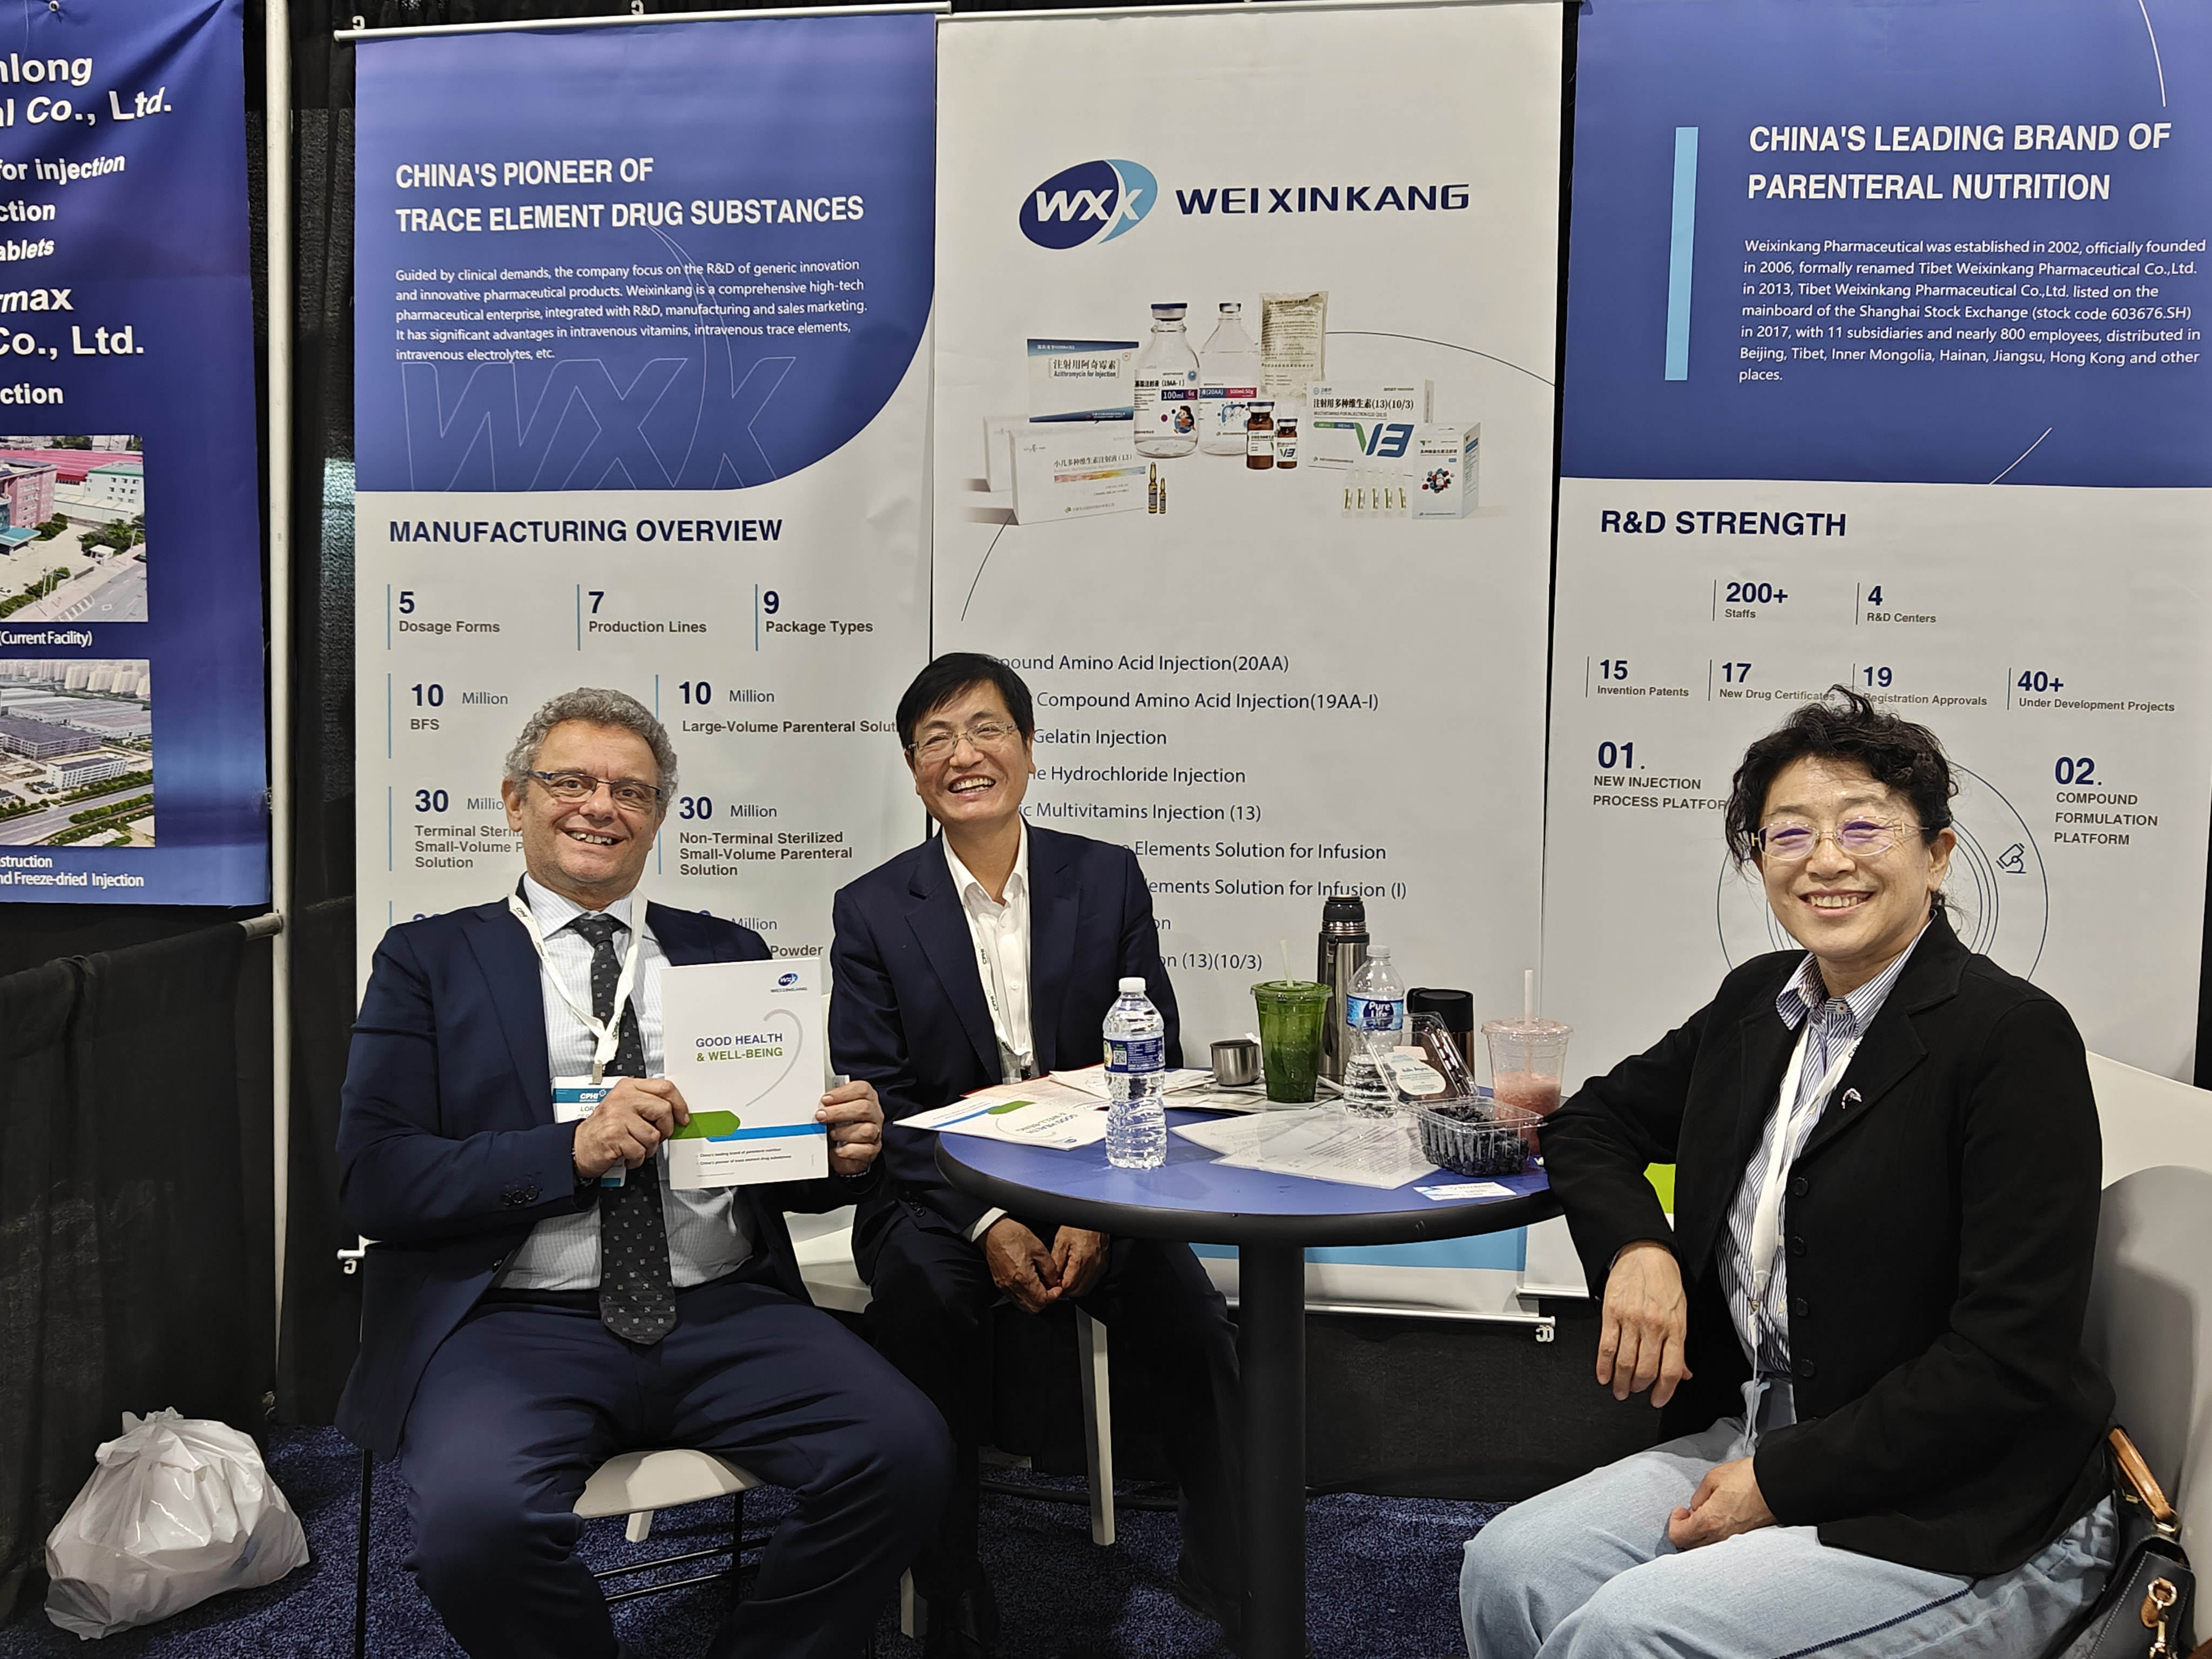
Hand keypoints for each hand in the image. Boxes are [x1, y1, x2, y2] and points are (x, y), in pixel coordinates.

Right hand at [572, 1077, 688, 1178]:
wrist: (578, 1146)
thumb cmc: (603, 1128)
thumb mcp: (624, 1106)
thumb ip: (646, 1103)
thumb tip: (676, 1110)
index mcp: (628, 1087)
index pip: (665, 1087)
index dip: (679, 1104)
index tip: (682, 1117)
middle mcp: (623, 1098)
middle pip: (664, 1110)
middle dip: (665, 1129)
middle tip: (656, 1137)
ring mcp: (618, 1116)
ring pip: (653, 1134)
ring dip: (648, 1148)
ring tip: (636, 1146)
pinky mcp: (614, 1135)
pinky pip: (640, 1150)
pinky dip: (636, 1158)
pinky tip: (627, 1155)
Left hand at [817, 1079, 883, 1176]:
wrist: (844, 1148)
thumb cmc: (840, 1124)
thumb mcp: (836, 1109)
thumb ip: (830, 1103)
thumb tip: (818, 1103)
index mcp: (867, 1098)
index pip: (862, 1090)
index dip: (842, 1093)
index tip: (825, 1099)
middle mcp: (874, 1114)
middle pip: (864, 1108)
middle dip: (839, 1112)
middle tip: (821, 1116)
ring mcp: (875, 1132)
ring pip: (866, 1130)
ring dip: (844, 1132)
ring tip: (832, 1134)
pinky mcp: (872, 1149)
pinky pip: (865, 1150)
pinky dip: (849, 1150)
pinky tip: (838, 1149)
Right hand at [983, 1218, 1061, 1312]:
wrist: (994, 1232)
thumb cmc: (1013, 1236)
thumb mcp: (1039, 1249)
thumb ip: (1050, 1269)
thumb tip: (1054, 1281)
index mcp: (1023, 1277)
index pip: (1043, 1300)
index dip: (1054, 1296)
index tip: (1058, 1288)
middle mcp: (1012, 1286)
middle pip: (1033, 1308)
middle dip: (1046, 1301)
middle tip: (1051, 1289)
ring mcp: (1005, 1287)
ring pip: (1024, 1306)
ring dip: (1036, 1300)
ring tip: (1041, 1286)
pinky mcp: (1000, 1284)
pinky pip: (1015, 1299)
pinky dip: (1026, 1297)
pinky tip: (1030, 1284)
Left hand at [1051, 1227, 1110, 1299]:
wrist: (1094, 1216)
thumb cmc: (1079, 1225)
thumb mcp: (1061, 1241)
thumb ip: (1056, 1262)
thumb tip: (1052, 1277)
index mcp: (1081, 1260)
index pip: (1069, 1285)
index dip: (1058, 1287)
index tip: (1052, 1285)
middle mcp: (1093, 1266)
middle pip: (1078, 1291)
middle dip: (1066, 1291)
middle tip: (1057, 1284)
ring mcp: (1100, 1266)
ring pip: (1086, 1288)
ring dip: (1075, 1288)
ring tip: (1065, 1280)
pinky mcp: (1104, 1265)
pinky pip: (1093, 1281)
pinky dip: (1083, 1282)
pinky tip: (1076, 1275)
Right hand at [1598, 1239, 1691, 1405]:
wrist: (1644, 1252)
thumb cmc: (1665, 1279)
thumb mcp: (1682, 1311)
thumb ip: (1681, 1345)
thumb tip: (1683, 1372)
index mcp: (1675, 1327)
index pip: (1671, 1369)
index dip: (1664, 1391)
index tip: (1658, 1399)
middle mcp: (1654, 1325)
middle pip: (1646, 1370)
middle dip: (1639, 1388)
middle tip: (1635, 1392)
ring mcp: (1631, 1320)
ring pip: (1625, 1362)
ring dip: (1621, 1382)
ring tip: (1619, 1389)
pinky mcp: (1611, 1313)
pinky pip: (1606, 1346)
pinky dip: (1603, 1365)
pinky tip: (1603, 1375)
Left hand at [1667, 1457, 1773, 1548]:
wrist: (1778, 1486)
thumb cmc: (1748, 1479)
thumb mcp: (1713, 1479)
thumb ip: (1698, 1497)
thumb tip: (1695, 1508)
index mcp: (1709, 1522)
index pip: (1678, 1536)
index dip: (1675, 1522)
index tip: (1681, 1510)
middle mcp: (1720, 1538)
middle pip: (1690, 1546)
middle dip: (1685, 1530)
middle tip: (1690, 1513)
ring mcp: (1734, 1543)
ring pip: (1706, 1548)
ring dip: (1700, 1535)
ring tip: (1706, 1516)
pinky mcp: (1746, 1541)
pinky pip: (1723, 1546)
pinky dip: (1716, 1537)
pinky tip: (1721, 1521)